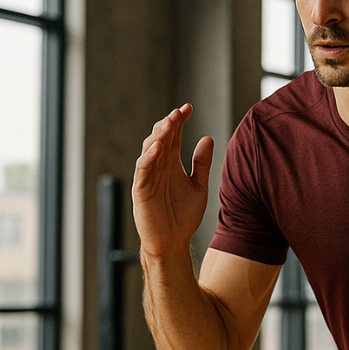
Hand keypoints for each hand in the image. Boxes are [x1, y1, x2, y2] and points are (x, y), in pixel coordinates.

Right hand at [132, 104, 214, 259]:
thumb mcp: (199, 187)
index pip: (174, 137)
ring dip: (158, 136)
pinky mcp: (140, 191)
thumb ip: (202, 164)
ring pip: (149, 151)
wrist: (173, 242)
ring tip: (168, 123)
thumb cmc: (184, 216)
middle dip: (168, 124)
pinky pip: (143, 171)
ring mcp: (148, 178)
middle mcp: (158, 168)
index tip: (188, 107)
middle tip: (178, 112)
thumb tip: (208, 138)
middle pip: (161, 139)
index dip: (180, 121)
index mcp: (171, 164)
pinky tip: (157, 147)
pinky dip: (148, 158)